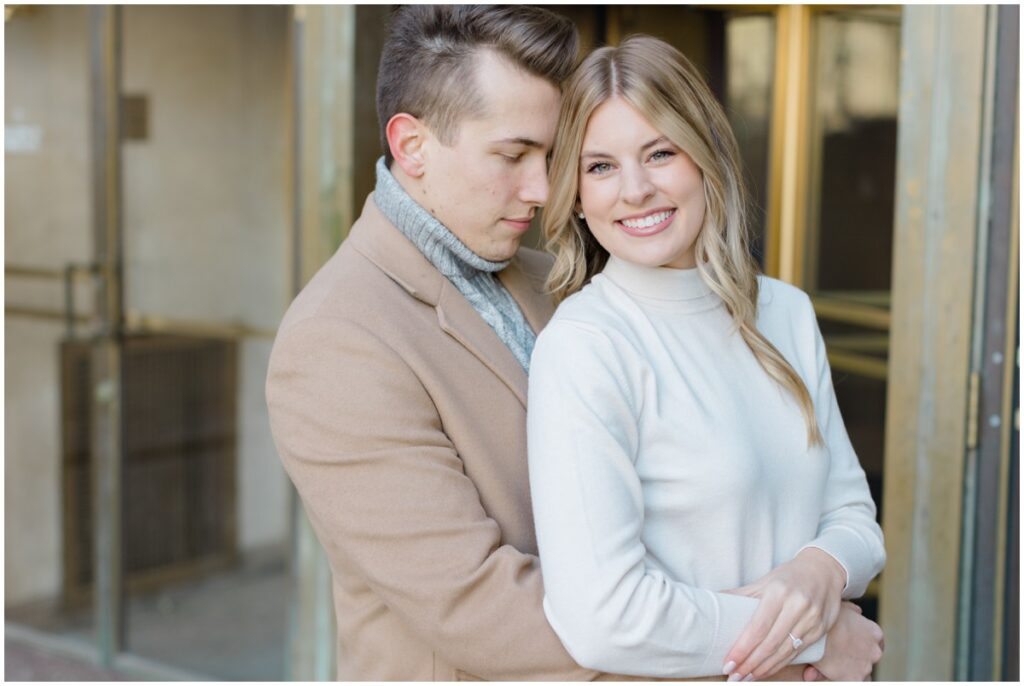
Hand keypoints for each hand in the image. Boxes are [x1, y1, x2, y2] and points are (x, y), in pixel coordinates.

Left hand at [722, 548, 845, 680]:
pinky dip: (780, 664)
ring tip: (746, 678)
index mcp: (778, 592)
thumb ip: (742, 594)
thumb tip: (714, 602)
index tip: (728, 663)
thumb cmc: (788, 576)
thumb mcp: (765, 581)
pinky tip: (766, 670)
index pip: (757, 627)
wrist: (824, 570)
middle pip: (770, 643)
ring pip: (785, 652)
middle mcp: (797, 606)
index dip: (742, 648)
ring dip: (764, 668)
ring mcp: (812, 619)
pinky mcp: (821, 630)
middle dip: (750, 664)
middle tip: (733, 676)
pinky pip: (798, 652)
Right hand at [812, 602, 883, 680]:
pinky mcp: (856, 679)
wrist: (814, 634)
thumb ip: (853, 611)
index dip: (865, 643)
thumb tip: (858, 611)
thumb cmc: (826, 618)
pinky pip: (853, 680)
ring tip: (834, 662)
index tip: (854, 644)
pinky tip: (830, 672)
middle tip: (841, 652)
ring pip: (862, 670)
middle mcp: (875, 651)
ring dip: (850, 668)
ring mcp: (866, 666)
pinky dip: (843, 678)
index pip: (877, 642)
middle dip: (858, 656)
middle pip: (870, 657)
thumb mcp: (841, 608)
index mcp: (875, 633)